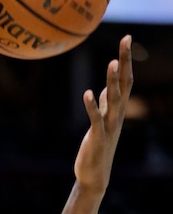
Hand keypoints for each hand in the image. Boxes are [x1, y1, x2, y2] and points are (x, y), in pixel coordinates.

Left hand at [75, 34, 133, 193]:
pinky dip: (92, 106)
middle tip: (125, 41)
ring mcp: (108, 126)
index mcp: (117, 110)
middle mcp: (117, 115)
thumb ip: (103, 105)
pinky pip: (96, 119)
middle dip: (124, 63)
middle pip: (124, 85)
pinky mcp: (97, 138)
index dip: (126, 60)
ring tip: (112, 62)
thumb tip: (102, 89)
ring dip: (113, 81)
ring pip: (114, 100)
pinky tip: (87, 93)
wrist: (94, 175)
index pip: (126, 80)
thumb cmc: (97, 147)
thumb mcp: (100, 122)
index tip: (127, 38)